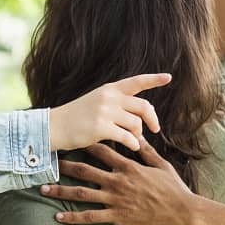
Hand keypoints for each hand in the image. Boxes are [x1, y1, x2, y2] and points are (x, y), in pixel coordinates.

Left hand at [43, 140, 196, 224]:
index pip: (101, 151)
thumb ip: (145, 151)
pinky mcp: (117, 217)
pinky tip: (59, 217)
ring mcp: (116, 200)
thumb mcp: (161, 165)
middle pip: (84, 171)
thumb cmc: (174, 189)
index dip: (84, 143)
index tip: (70, 139)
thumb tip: (136, 134)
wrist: (183, 213)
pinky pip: (91, 217)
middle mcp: (118, 181)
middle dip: (64, 166)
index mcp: (128, 167)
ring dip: (60, 191)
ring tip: (42, 190)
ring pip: (82, 194)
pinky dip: (73, 218)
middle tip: (47, 162)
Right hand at [47, 75, 166, 151]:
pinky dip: (133, 144)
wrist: (55, 126)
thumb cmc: (78, 117)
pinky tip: (132, 147)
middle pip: (143, 106)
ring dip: (138, 134)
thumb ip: (118, 103)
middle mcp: (108, 97)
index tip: (168, 77)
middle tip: (155, 129)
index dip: (154, 79)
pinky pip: (127, 137)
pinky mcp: (101, 127)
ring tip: (134, 140)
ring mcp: (105, 112)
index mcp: (109, 89)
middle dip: (152, 119)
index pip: (136, 81)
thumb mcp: (97, 101)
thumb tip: (141, 117)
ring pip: (136, 124)